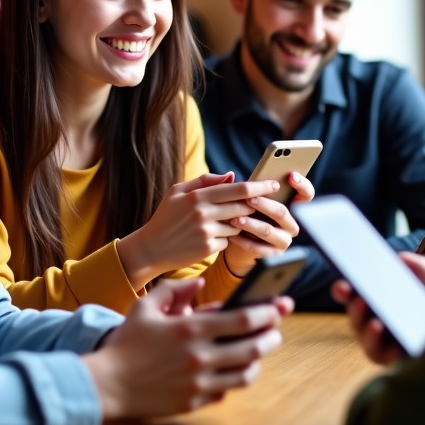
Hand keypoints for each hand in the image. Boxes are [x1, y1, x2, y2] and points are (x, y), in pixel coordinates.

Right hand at [83, 278, 289, 419]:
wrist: (108, 384)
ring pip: (246, 373)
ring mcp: (199, 383)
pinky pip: (226, 391)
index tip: (279, 304)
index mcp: (190, 329)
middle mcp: (199, 357)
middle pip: (253, 347)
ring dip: (258, 359)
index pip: (243, 318)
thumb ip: (175, 290)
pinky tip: (234, 368)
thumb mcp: (146, 307)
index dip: (267, 311)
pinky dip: (235, 379)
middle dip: (272, 335)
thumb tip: (200, 283)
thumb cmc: (127, 342)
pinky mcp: (195, 403)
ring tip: (259, 349)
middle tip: (277, 329)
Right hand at [117, 173, 285, 287]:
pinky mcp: (208, 249)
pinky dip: (225, 238)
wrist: (151, 248)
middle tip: (259, 203)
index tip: (274, 183)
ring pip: (238, 225)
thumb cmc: (166, 216)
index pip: (238, 189)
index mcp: (197, 195)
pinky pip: (228, 241)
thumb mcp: (177, 192)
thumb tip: (232, 176)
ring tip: (221, 222)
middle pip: (243, 206)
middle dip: (254, 205)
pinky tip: (211, 237)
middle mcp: (203, 213)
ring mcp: (206, 232)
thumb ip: (205, 181)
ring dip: (237, 223)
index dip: (259, 186)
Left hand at [222, 172, 310, 275]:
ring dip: (250, 224)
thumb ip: (254, 189)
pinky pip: (258, 247)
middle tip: (249, 200)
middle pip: (282, 212)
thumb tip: (239, 179)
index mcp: (291, 206)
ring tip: (235, 219)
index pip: (306, 194)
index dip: (302, 184)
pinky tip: (232, 235)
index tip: (291, 176)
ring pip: (268, 231)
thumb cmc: (248, 212)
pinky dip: (243, 240)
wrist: (241, 241)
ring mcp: (284, 240)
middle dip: (264, 205)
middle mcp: (291, 224)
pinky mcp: (273, 254)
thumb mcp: (253, 198)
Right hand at [331, 251, 424, 365]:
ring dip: (359, 321)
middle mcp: (394, 323)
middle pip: (359, 314)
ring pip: (363, 335)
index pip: (368, 294)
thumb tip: (398, 258)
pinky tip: (380, 328)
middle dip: (350, 302)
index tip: (342, 280)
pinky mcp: (402, 363)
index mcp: (401, 301)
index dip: (349, 288)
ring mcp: (396, 344)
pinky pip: (377, 355)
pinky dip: (374, 342)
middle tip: (347, 289)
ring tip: (368, 310)